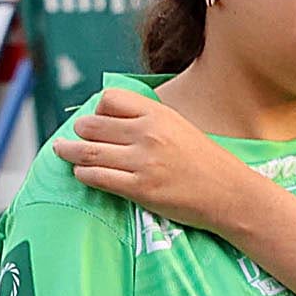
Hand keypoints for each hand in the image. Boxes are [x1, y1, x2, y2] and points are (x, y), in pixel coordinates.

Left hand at [58, 86, 263, 237]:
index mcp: (158, 114)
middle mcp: (148, 134)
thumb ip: (148, 120)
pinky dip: (83, 173)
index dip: (98, 110)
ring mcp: (143, 162)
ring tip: (62, 151)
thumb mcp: (180, 127)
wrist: (232, 195)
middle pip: (91, 125)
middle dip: (81, 132)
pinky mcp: (140, 189)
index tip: (99, 121)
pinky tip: (83, 173)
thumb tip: (110, 119)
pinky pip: (96, 176)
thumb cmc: (207, 163)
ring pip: (87, 151)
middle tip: (77, 139)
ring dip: (69, 152)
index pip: (109, 100)